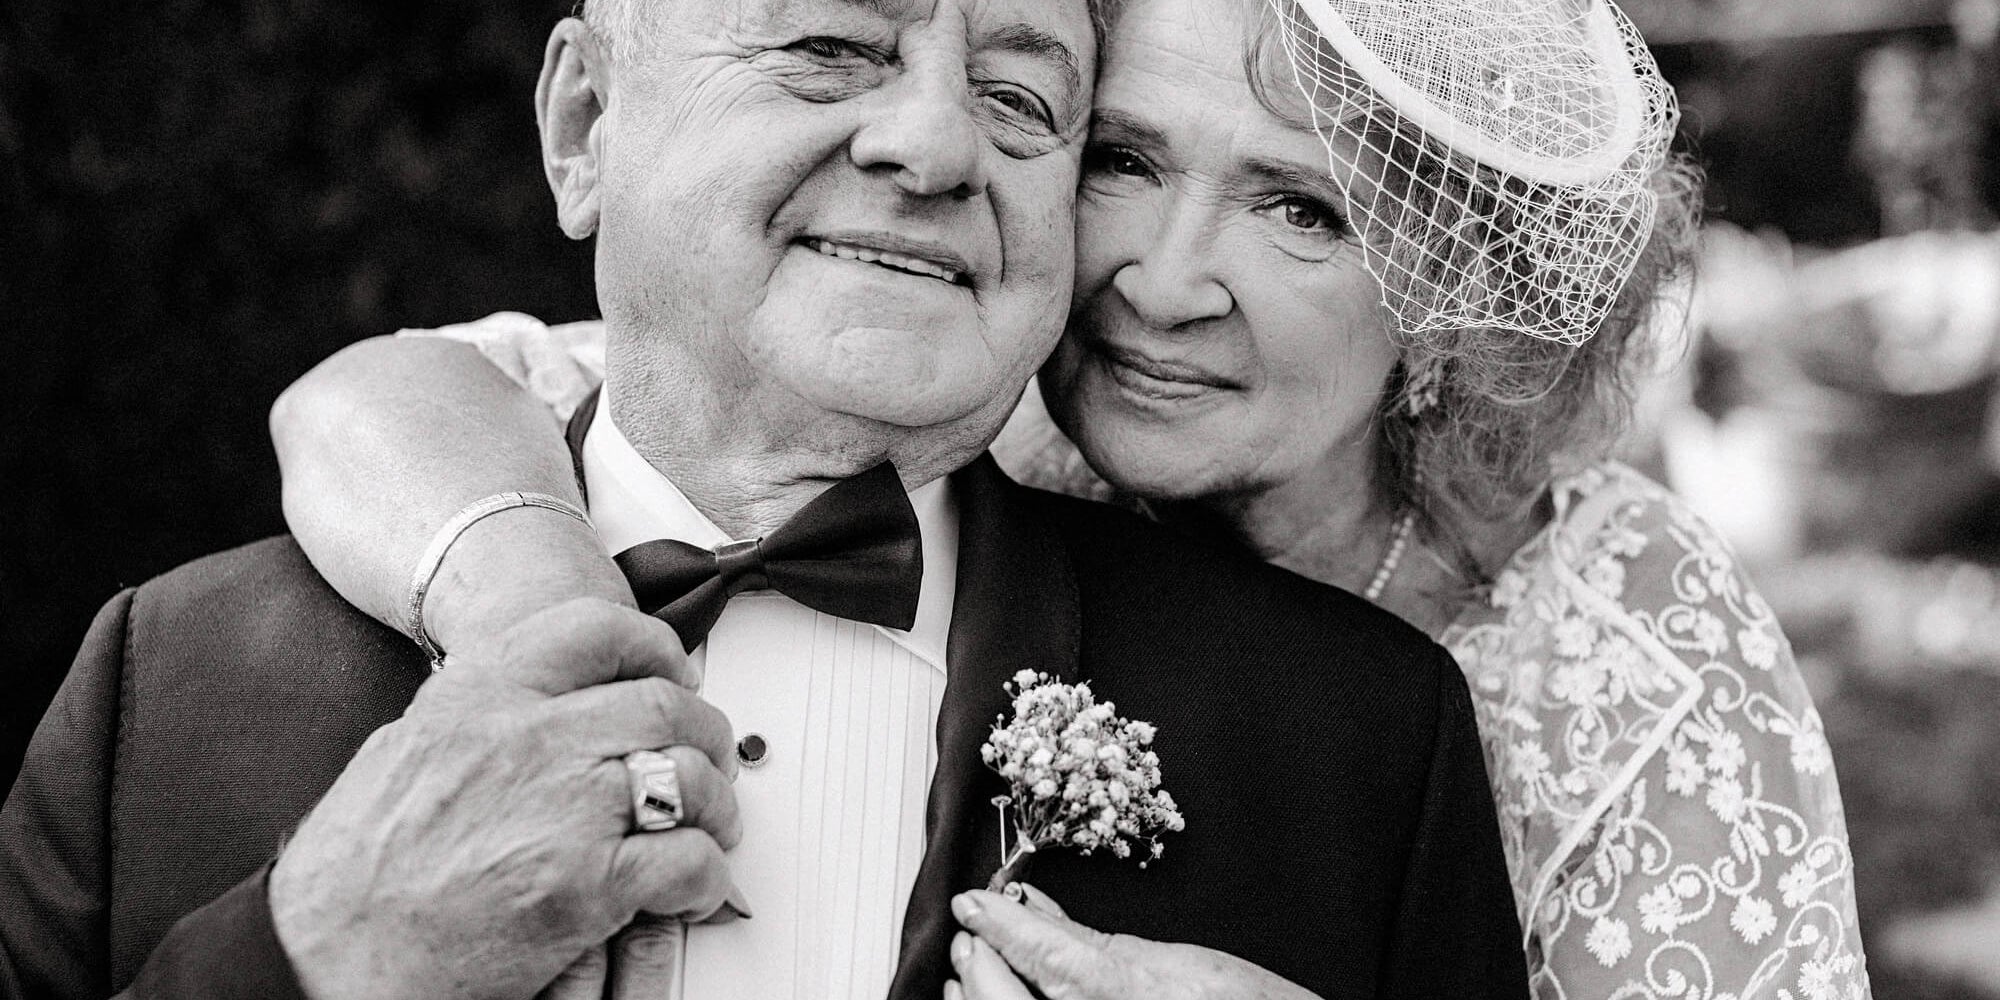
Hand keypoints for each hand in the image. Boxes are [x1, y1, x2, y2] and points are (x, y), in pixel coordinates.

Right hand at [270, 599, 743, 999]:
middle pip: (661, 704)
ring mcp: (561, 811)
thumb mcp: (406, 753)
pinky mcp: (583, 887)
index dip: (655, 646)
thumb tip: (543, 702)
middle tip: (707, 762)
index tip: (676, 671)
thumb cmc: (354, 875)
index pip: (594, 629)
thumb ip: (479, 715)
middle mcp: (525, 741)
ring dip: (715, 807)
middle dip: (702, 734)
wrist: (326, 961)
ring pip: (686, 777)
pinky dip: (707, 877)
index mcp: (478, 699)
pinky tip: (692, 889)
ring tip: (710, 829)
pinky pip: (686, 862)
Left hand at [946, 885, 1318, 999]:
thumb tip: (1037, 911)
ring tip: (979, 966)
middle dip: (980, 963)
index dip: (996, 925)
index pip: (1035, 953)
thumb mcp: (1170, 960)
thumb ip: (1089, 941)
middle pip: (1003, 997)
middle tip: (974, 931)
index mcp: (1115, 989)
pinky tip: (1010, 990)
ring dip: (983, 993)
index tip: (972, 903)